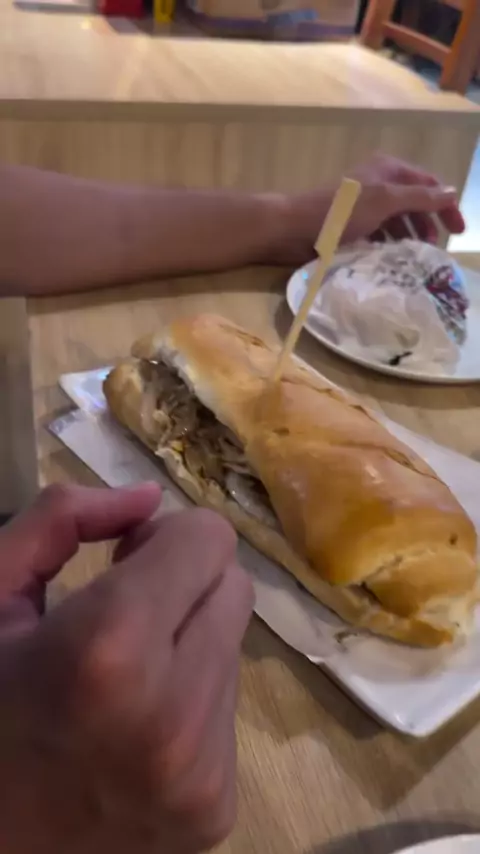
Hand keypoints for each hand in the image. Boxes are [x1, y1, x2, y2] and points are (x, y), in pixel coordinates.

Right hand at [0, 484, 252, 853]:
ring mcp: (202, 771)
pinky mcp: (216, 807)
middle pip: (233, 587)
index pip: (209, 539)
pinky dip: (189, 700)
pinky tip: (134, 726)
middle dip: (184, 583)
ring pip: (233, 647)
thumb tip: (150, 496)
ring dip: (187, 642)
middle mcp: (175, 715)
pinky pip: (227, 710)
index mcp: (110, 649)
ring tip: (123, 677)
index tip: (123, 559)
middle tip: (125, 611)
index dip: (163, 538)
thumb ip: (62, 520)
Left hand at [278, 152, 464, 263]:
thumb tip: (451, 192)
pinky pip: (379, 233)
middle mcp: (378, 183)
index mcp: (389, 170)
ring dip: (408, 236)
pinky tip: (391, 258)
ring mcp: (364, 205)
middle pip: (414, 202)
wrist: (292, 228)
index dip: (446, 205)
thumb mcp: (385, 200)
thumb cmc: (340, 212)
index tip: (458, 232)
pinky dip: (389, 244)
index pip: (429, 184)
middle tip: (433, 249)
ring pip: (396, 220)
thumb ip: (420, 197)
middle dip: (427, 223)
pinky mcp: (351, 225)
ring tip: (414, 257)